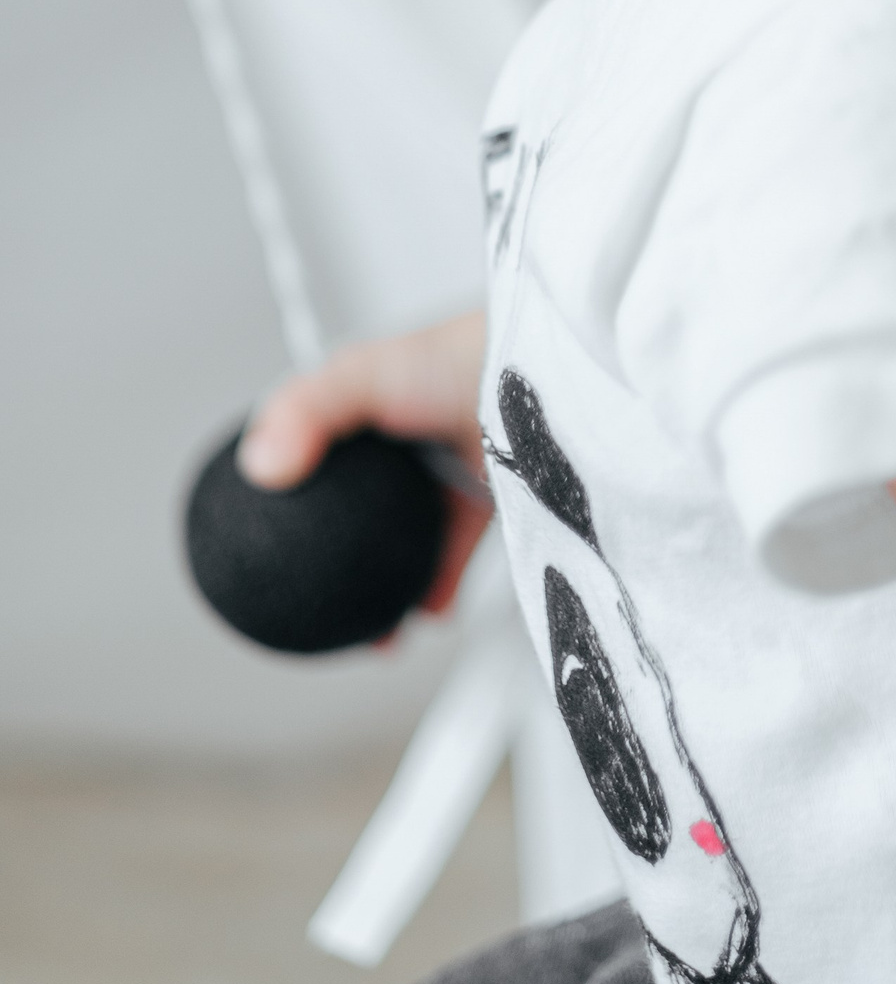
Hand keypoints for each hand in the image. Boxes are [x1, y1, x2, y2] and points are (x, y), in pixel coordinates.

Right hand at [239, 309, 491, 616]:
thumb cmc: (461, 356)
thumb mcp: (361, 374)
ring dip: (383, 586)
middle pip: (353, 514)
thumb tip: (261, 468)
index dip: (286, 504)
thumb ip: (304, 413)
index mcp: (365, 409)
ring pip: (402, 543)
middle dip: (333, 561)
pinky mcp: (487, 501)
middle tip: (312, 606)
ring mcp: (447, 472)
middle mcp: (406, 442)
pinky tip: (423, 612)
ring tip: (370, 628)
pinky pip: (453, 558)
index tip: (262, 549)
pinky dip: (436, 588)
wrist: (546, 372)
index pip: (312, 461)